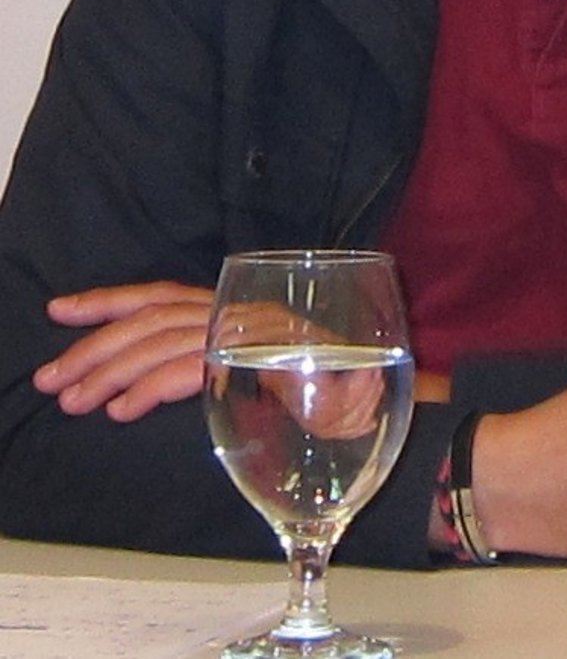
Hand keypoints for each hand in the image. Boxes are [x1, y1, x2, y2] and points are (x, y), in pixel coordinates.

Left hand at [34, 280, 452, 423]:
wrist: (381, 396)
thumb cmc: (326, 387)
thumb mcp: (259, 370)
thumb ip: (218, 363)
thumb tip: (151, 382)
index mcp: (234, 306)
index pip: (159, 294)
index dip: (107, 300)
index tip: (60, 310)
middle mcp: (237, 308)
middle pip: (150, 316)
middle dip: (92, 347)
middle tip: (50, 378)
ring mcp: (249, 329)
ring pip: (162, 340)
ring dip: (109, 372)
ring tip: (73, 400)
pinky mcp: (261, 356)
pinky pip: (193, 366)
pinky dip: (151, 387)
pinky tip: (122, 409)